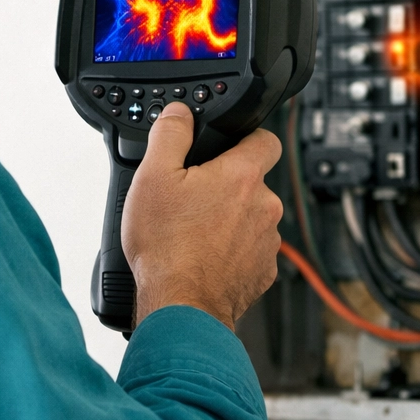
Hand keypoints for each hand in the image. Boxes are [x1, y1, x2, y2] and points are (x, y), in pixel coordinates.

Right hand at [121, 102, 283, 328]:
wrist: (180, 306)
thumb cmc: (167, 247)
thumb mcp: (152, 176)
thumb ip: (170, 134)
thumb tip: (179, 113)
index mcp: (242, 176)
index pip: (266, 139)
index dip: (248, 137)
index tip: (231, 145)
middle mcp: (264, 206)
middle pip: (253, 183)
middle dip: (227, 187)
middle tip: (193, 199)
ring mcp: (267, 242)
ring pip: (251, 218)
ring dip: (230, 221)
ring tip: (195, 233)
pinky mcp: (262, 273)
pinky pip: (250, 251)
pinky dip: (231, 252)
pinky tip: (204, 257)